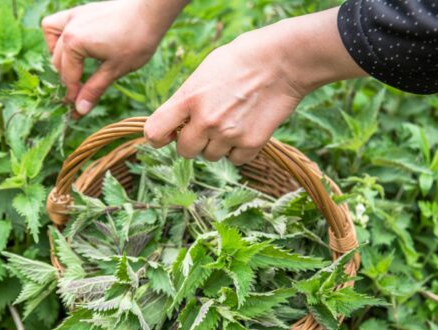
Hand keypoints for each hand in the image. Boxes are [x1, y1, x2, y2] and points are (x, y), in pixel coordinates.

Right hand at [42, 0, 185, 115]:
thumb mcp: (115, 70)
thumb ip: (94, 89)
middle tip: (78, 96)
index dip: (72, 95)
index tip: (76, 111)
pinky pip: (58, 24)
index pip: (68, 76)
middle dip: (67, 80)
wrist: (151, 12)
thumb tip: (80, 110)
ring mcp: (73, 17)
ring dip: (59, 58)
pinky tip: (73, 48)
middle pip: (58, 61)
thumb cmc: (136, 40)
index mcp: (74, 43)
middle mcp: (68, 28)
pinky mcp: (81, 12)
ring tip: (74, 71)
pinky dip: (59, 37)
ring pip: (52, 41)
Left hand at [144, 7, 366, 164]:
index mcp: (188, 99)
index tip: (166, 135)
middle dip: (192, 142)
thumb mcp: (203, 73)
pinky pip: (235, 160)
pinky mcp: (251, 143)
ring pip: (210, 156)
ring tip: (231, 122)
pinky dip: (238, 150)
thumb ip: (186, 100)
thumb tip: (175, 123)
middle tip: (207, 126)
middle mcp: (205, 121)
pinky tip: (245, 129)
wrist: (281, 61)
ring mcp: (228, 134)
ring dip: (217, 145)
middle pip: (184, 151)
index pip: (155, 132)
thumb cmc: (240, 60)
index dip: (158, 137)